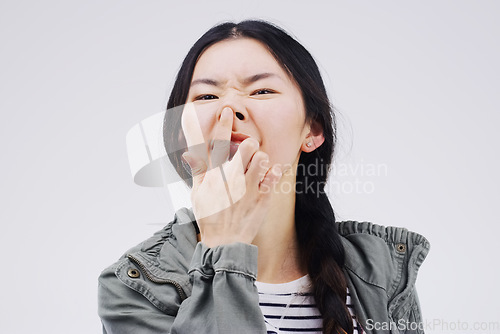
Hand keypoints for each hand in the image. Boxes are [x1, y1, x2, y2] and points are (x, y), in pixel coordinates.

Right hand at [181, 106, 282, 247]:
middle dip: (249, 145)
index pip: (218, 143)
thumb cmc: (210, 217)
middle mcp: (231, 178)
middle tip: (249, 152)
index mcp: (213, 175)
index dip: (223, 124)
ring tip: (257, 168)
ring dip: (260, 159)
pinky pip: (273, 174)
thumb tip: (191, 151)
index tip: (227, 111)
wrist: (225, 242)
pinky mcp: (262, 197)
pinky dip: (273, 172)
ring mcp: (248, 187)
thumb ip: (198, 169)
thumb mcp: (197, 193)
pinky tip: (267, 176)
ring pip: (262, 157)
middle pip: (247, 146)